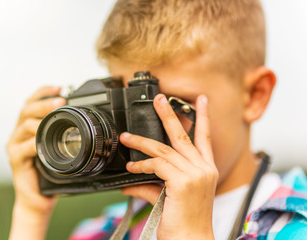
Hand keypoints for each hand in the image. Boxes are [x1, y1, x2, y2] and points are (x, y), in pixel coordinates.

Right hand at [6, 86, 65, 239]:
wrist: (40, 198)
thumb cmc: (51, 172)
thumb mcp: (59, 149)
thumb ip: (64, 134)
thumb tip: (86, 119)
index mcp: (30, 128)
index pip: (32, 103)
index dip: (44, 92)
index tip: (59, 87)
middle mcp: (20, 134)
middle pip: (27, 110)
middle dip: (44, 102)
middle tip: (60, 101)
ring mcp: (15, 146)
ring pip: (25, 125)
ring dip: (41, 119)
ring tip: (55, 117)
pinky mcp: (15, 160)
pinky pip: (25, 147)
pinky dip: (36, 143)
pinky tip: (44, 142)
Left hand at [120, 94, 217, 238]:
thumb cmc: (185, 221)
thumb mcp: (172, 196)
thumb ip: (152, 184)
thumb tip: (130, 180)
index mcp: (206, 169)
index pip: (205, 137)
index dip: (203, 117)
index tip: (201, 100)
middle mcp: (204, 169)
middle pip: (184, 135)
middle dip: (169, 114)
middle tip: (159, 99)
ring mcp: (195, 174)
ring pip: (163, 149)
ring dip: (141, 142)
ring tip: (126, 137)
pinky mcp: (183, 182)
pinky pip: (157, 165)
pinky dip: (141, 164)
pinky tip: (131, 166)